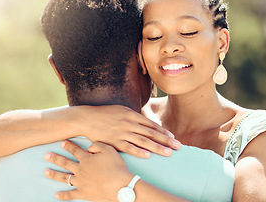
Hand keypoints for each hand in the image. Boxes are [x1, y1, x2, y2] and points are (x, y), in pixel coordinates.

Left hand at [44, 140, 133, 200]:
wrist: (120, 186)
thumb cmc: (116, 167)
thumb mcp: (109, 150)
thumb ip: (97, 145)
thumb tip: (89, 147)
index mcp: (86, 159)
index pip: (75, 150)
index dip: (68, 146)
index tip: (62, 143)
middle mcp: (80, 170)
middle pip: (65, 163)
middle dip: (55, 158)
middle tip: (46, 155)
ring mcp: (80, 182)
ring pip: (64, 178)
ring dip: (54, 174)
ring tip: (46, 172)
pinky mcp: (83, 193)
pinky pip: (70, 194)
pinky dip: (63, 195)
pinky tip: (56, 195)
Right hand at [63, 105, 180, 157]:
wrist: (87, 118)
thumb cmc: (105, 114)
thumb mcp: (121, 110)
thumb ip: (134, 116)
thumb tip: (145, 123)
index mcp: (132, 115)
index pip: (151, 125)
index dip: (163, 131)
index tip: (173, 137)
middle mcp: (129, 123)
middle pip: (151, 133)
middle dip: (166, 140)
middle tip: (177, 146)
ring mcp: (122, 133)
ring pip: (143, 141)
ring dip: (157, 148)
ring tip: (168, 153)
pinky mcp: (114, 142)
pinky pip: (128, 148)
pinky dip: (139, 152)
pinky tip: (148, 156)